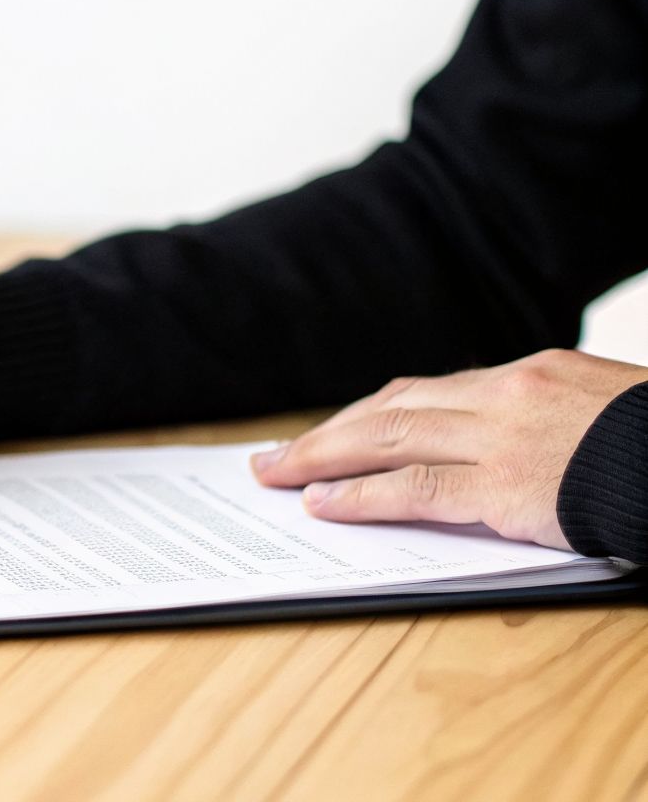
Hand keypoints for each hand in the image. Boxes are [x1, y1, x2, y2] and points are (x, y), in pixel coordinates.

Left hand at [251, 349, 647, 548]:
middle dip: (327, 434)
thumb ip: (543, 419)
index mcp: (531, 373)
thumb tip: (500, 446)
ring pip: (388, 438)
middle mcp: (507, 394)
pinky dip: (360, 495)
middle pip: (392, 408)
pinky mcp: (509, 486)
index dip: (369, 415)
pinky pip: (414, 488)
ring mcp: (504, 437)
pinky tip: (322, 504)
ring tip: (277, 476)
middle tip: (275, 456)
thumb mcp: (601, 411)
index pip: (428, 391)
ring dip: (321, 458)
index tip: (333, 432)